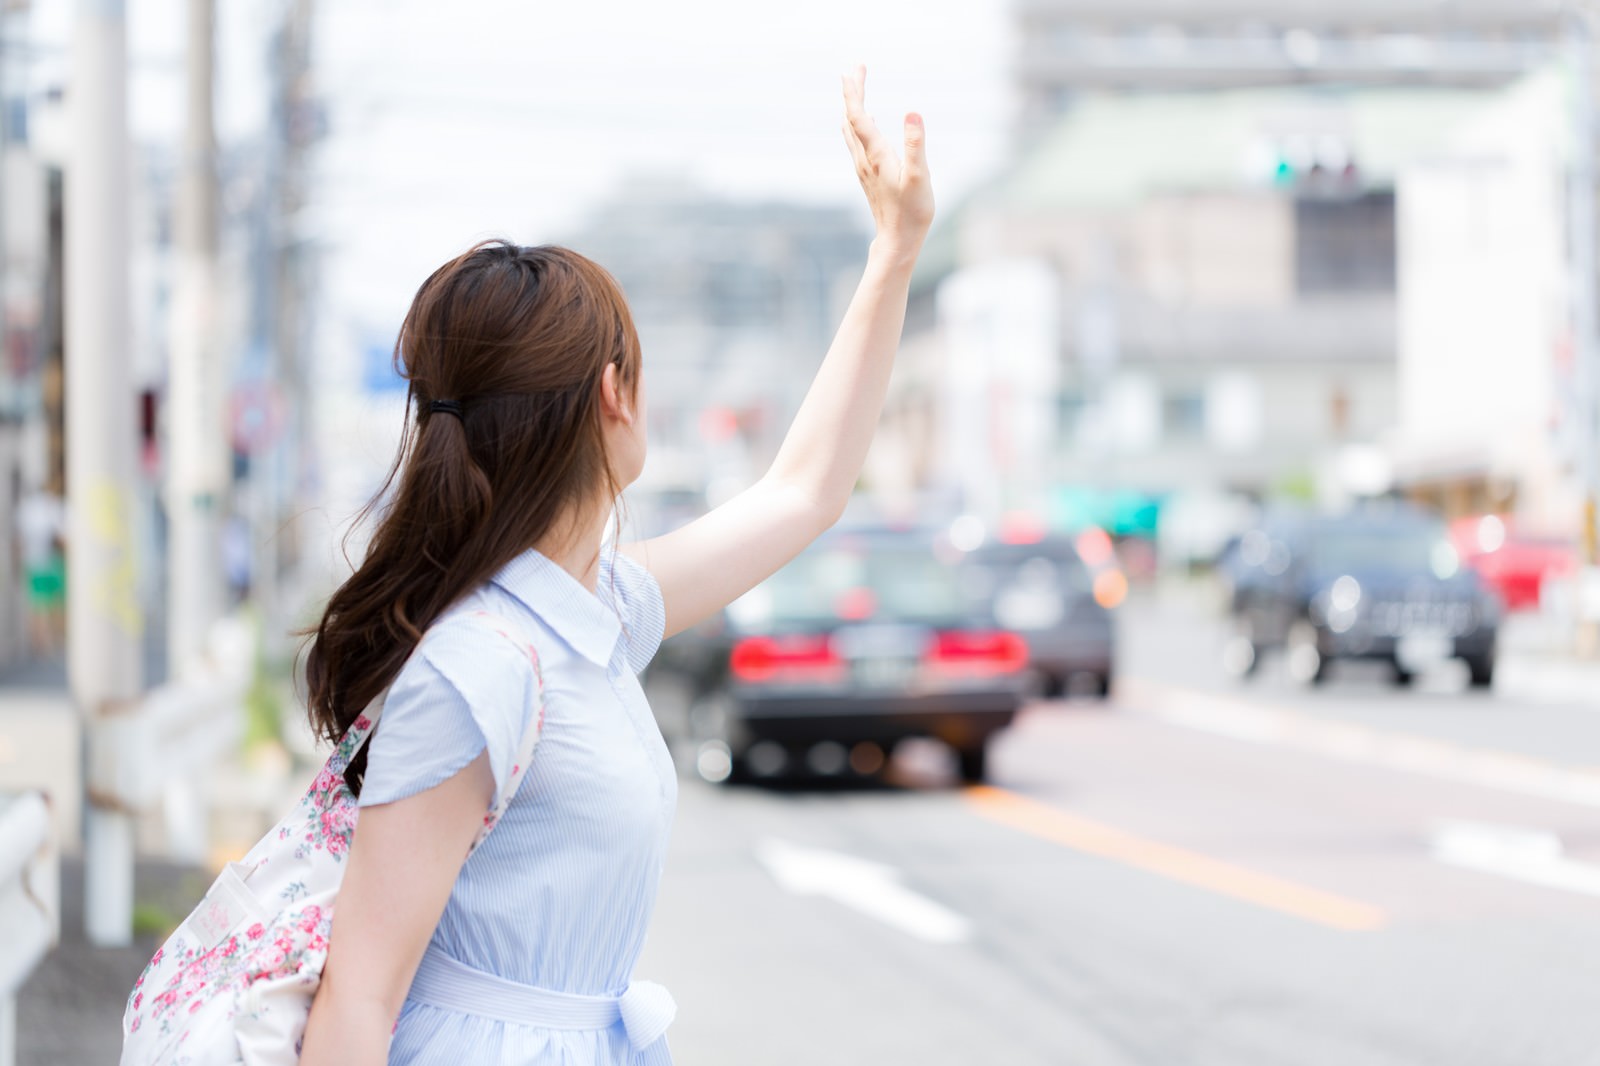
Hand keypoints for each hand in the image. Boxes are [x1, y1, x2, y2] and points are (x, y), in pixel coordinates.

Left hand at [841, 65, 932, 259]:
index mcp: (876, 155)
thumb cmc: (912, 212)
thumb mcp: (920, 177)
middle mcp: (865, 159)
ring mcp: (865, 168)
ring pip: (851, 130)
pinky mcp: (869, 176)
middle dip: (852, 93)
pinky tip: (868, 120)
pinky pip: (858, 142)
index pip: (859, 116)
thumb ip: (915, 144)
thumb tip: (912, 113)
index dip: (854, 92)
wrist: (898, 241)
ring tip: (856, 88)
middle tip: (855, 69)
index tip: (853, 70)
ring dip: (853, 107)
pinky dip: (858, 124)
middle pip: (851, 119)